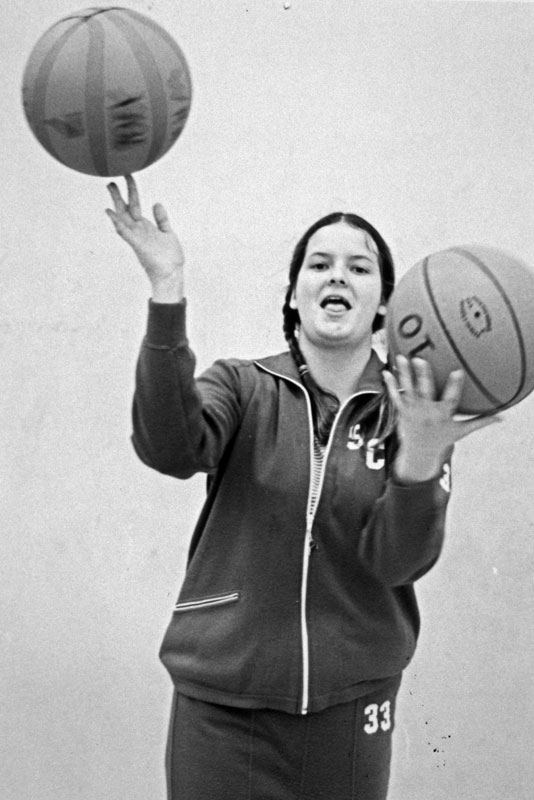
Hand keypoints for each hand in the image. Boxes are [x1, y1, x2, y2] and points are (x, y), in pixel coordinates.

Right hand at [106, 174, 184, 300]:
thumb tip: (156, 203)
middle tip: (111, 179)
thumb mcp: (167, 233)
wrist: (171, 275)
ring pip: (123, 217)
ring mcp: (137, 237)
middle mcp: (138, 230)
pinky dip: (117, 223)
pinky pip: (125, 233)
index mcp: (145, 227)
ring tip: (110, 188)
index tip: (128, 176)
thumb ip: (161, 219)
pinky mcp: (138, 245)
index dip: (131, 190)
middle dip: (119, 194)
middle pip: (125, 208)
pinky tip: (111, 213)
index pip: (134, 205)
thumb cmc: (169, 258)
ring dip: (116, 202)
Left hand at [383, 355, 500, 482]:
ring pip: (407, 390)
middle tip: (419, 359)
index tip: (457, 371)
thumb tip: (502, 417)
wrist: (419, 453)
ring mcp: (412, 412)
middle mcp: (426, 412)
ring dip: (403, 374)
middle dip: (422, 376)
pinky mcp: (402, 412)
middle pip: (424, 391)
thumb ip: (480, 422)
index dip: (454, 385)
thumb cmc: (443, 439)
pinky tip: (387, 371)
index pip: (450, 398)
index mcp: (443, 415)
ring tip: (401, 357)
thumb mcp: (462, 431)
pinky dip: (391, 384)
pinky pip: (395, 396)